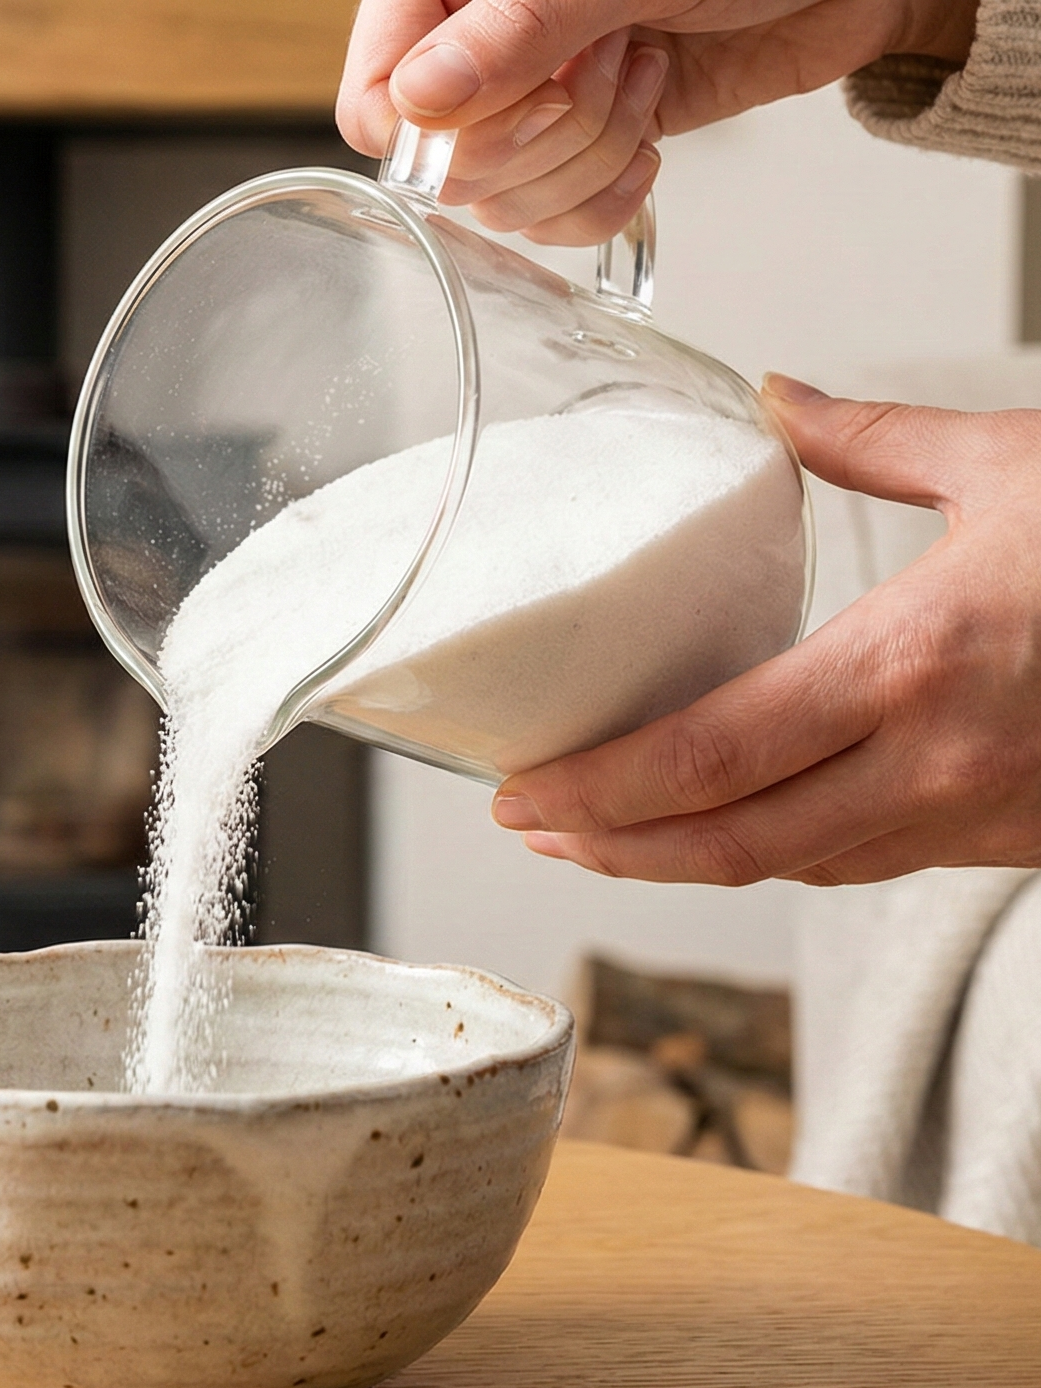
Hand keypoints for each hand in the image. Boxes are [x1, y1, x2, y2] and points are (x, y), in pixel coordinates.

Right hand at [336, 0, 977, 241]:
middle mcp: (482, 52)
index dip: (427, 132)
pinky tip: (650, 137)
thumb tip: (419, 100)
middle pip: (447, 167)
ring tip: (643, 73)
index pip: (374, 98)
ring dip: (590, 157)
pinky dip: (607, 200)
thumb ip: (515, 33)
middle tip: (608, 60)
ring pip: (504, 205)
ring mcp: (532, 107)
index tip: (507, 100)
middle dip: (543, 133)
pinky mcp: (584, 153)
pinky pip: (555, 225)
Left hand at [490, 379, 1040, 885]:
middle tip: (530, 831)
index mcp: (915, 661)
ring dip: (681, 861)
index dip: (601, 793)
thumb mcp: (1013, 465)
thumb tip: (782, 395)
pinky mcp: (1005, 839)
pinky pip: (857, 861)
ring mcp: (973, 815)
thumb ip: (876, 436)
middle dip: (612, 848)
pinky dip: (772, 852)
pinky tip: (722, 824)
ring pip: (789, 866)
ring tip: (599, 836)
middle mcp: (934, 761)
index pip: (710, 756)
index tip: (522, 796)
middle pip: (727, 841)